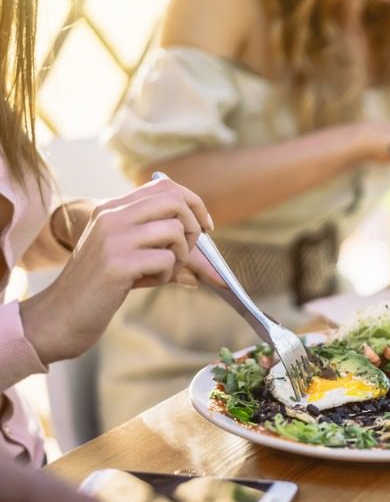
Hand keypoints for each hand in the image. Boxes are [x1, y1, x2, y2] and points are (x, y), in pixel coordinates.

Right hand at [21, 177, 213, 363]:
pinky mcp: (117, 263)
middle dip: (193, 227)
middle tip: (185, 253)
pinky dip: (166, 275)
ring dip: (181, 256)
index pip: (165, 186)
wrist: (62, 314)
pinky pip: (167, 260)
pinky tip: (145, 282)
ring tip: (161, 272)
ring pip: (175, 231)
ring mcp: (113, 237)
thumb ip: (169, 252)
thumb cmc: (102, 286)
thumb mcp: (133, 257)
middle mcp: (111, 216)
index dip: (194, 203)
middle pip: (175, 201)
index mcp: (112, 208)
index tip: (205, 226)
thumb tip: (216, 272)